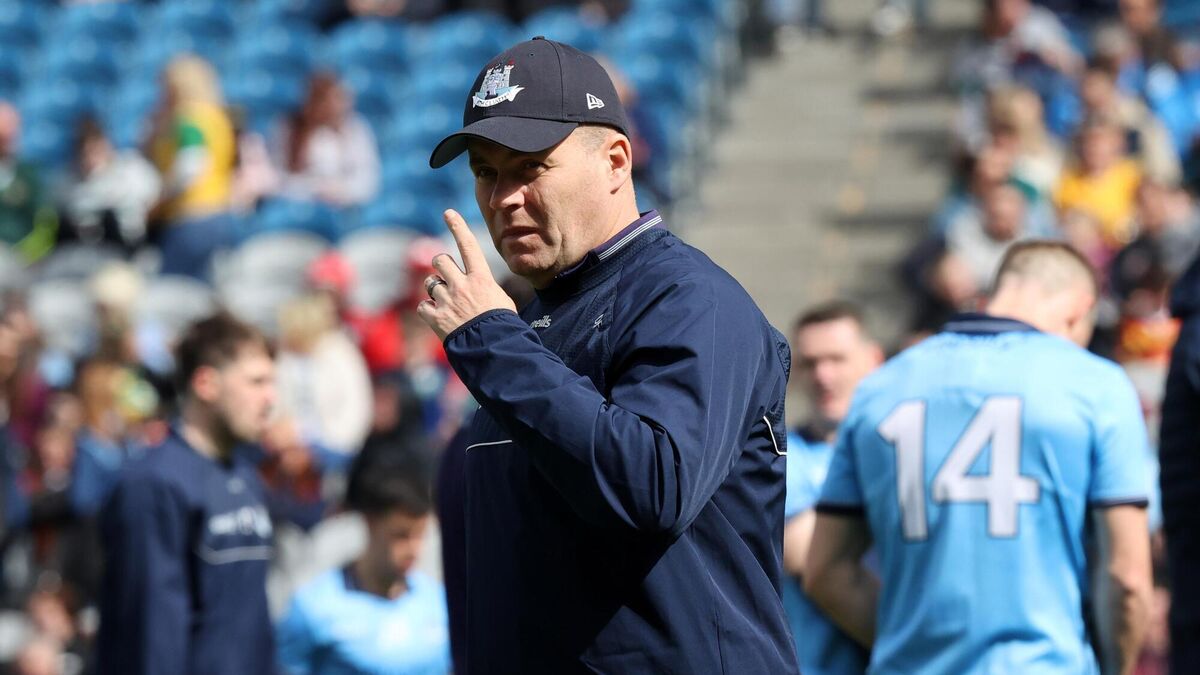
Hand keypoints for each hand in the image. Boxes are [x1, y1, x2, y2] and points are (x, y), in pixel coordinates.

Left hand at [417, 209, 515, 339]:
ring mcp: (447, 301)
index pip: (468, 245)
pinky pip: (423, 305)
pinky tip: (439, 317)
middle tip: (446, 277)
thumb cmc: (503, 326)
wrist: (493, 349)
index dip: (458, 226)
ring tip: (446, 303)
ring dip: (435, 289)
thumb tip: (479, 287)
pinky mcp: (436, 318)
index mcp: (481, 279)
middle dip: (440, 266)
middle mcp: (462, 285)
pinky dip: (428, 310)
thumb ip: (486, 288)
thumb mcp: (502, 301)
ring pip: (430, 282)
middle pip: (440, 260)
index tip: (448, 213)